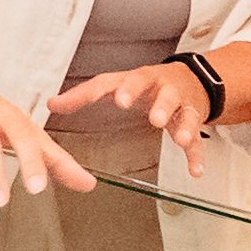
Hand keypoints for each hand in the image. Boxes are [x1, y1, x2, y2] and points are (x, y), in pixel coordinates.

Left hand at [50, 56, 224, 168]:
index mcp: (141, 79)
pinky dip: (196, 155)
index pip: (130, 81)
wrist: (190, 79)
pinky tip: (195, 171)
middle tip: (154, 119)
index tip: (119, 100)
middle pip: (164, 95)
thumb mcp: (117, 84)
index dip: (125, 90)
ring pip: (185, 114)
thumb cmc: (146, 84)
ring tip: (182, 140)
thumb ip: (86, 94)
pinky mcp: (193, 121)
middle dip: (161, 106)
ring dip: (185, 127)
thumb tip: (52, 104)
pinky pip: (198, 141)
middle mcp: (163, 89)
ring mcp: (181, 105)